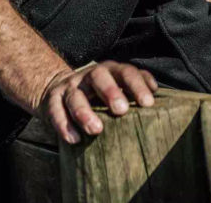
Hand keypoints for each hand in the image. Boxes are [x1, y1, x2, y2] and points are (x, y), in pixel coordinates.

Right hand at [36, 60, 157, 143]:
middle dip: (111, 91)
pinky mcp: (52, 100)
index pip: (126, 72)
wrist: (56, 89)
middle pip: (100, 76)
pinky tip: (74, 139)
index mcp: (110, 70)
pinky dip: (64, 125)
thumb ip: (134, 89)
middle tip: (122, 110)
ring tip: (96, 130)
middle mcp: (89, 75)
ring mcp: (69, 87)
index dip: (137, 85)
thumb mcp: (116, 86)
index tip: (148, 103)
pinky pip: (56, 112)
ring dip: (85, 112)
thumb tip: (157, 96)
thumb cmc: (97, 93)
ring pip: (76, 96)